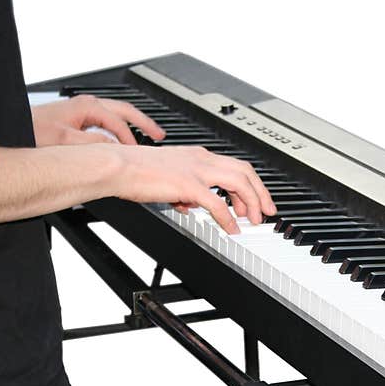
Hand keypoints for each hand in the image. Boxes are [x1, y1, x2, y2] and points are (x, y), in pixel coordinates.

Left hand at [31, 95, 165, 146]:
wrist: (11, 130)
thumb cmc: (31, 132)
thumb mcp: (64, 140)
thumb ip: (93, 143)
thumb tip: (115, 148)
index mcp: (87, 107)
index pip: (119, 124)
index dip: (131, 140)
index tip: (139, 155)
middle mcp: (86, 106)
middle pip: (125, 111)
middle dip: (144, 123)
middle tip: (160, 135)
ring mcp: (82, 111)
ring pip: (116, 115)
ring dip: (133, 125)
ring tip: (147, 135)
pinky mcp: (77, 119)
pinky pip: (106, 122)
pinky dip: (118, 130)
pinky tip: (120, 141)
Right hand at [113, 145, 276, 232]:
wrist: (117, 165)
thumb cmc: (134, 171)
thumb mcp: (167, 177)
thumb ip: (183, 189)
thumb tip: (190, 204)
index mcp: (198, 155)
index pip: (235, 166)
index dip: (251, 184)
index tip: (257, 201)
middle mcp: (202, 159)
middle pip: (245, 171)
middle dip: (261, 193)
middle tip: (267, 212)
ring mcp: (196, 170)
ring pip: (239, 183)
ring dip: (251, 203)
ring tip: (254, 221)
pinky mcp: (188, 184)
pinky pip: (217, 203)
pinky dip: (229, 218)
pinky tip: (232, 229)